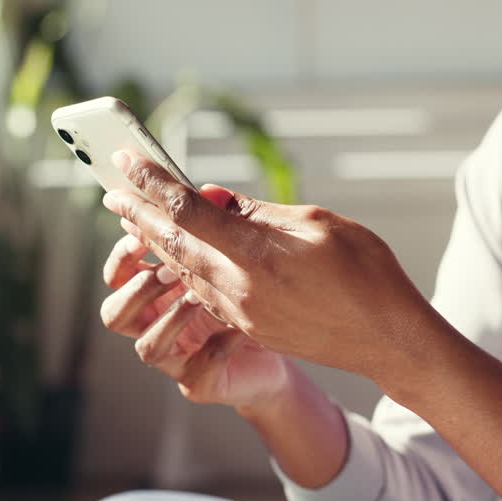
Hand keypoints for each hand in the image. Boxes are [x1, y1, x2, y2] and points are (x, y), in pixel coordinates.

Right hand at [99, 212, 290, 410]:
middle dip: (139, 289)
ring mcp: (175, 358)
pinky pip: (195, 371)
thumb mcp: (233, 259)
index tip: (138, 229)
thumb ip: (213, 230)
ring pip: (145, 347)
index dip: (123, 253)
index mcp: (155, 292)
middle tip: (169, 271)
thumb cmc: (251, 298)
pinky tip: (240, 331)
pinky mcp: (200, 383)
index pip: (119, 273)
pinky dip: (217, 347)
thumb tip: (204, 191)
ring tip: (198, 299)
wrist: (281, 350)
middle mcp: (156, 325)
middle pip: (114, 314)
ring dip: (171, 319)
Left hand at [102, 149, 441, 384]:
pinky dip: (184, 267)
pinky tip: (178, 254)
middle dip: (139, 214)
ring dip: (156, 242)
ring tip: (135, 218)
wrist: (387, 339)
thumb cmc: (366, 274)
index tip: (128, 161)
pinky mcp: (250, 327)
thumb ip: (259, 213)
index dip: (153, 182)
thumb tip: (215, 199)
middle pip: (173, 243)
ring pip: (184, 270)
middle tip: (114, 190)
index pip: (187, 210)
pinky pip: (204, 292)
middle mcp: (239, 288)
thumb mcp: (318, 223)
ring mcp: (242, 313)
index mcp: (256, 255)